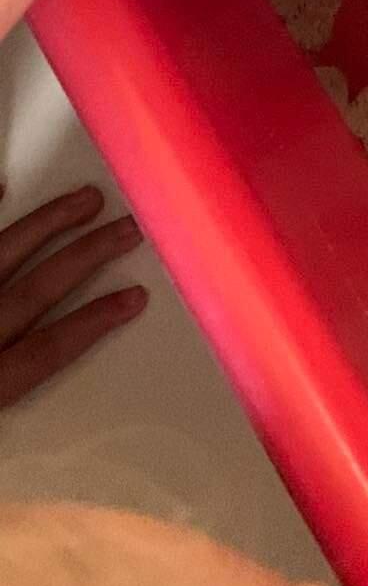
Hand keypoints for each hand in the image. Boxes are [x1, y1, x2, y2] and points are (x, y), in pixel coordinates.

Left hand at [0, 184, 145, 407]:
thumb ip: (18, 391)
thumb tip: (54, 399)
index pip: (48, 349)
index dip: (94, 321)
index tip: (138, 296)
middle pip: (36, 290)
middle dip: (87, 256)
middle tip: (129, 229)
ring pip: (2, 255)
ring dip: (47, 224)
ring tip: (87, 198)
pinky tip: (4, 186)